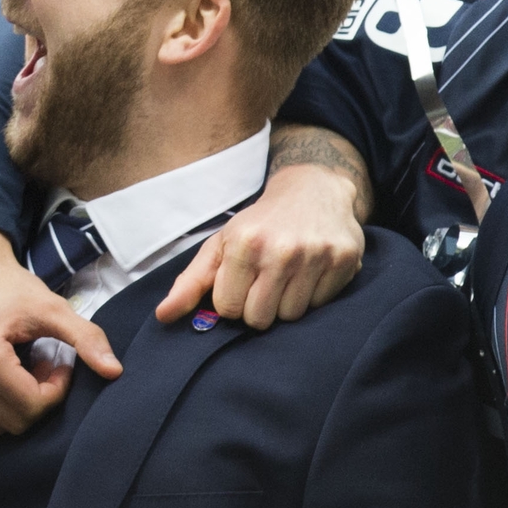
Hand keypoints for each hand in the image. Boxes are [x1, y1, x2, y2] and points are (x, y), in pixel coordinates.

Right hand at [0, 228, 121, 437]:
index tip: (55, 363)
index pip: (30, 407)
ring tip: (15, 371)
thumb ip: (86, 338)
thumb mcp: (51, 307)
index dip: (54, 389)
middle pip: (9, 422)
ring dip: (7, 406)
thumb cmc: (7, 286)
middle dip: (32, 399)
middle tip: (37, 366)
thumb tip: (115, 372)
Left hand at [154, 159, 365, 328]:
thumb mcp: (220, 245)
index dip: (231, 302)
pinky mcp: (345, 261)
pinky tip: (309, 273)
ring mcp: (315, 256)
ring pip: (291, 317)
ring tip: (287, 277)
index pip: (227, 309)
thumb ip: (190, 282)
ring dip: (285, 304)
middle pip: (259, 319)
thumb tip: (163, 316)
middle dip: (257, 308)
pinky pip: (321, 306)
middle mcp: (280, 250)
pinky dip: (313, 296)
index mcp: (243, 243)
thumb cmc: (260, 224)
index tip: (239, 285)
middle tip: (263, 283)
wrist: (313, 189)